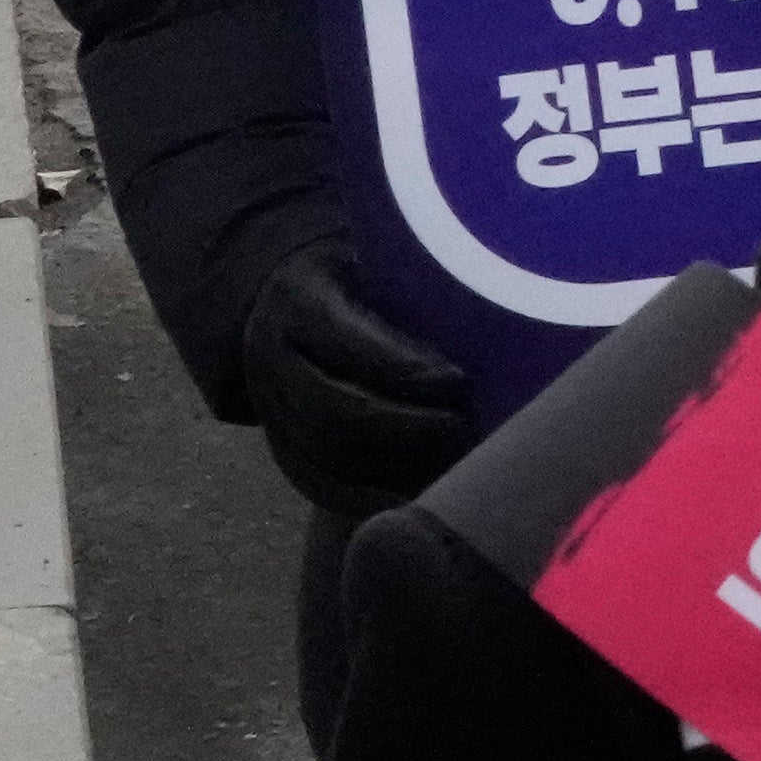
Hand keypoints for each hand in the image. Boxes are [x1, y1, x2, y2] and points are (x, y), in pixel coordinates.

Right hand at [236, 235, 478, 510]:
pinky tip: (408, 500)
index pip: (346, 343)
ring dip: (386, 466)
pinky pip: (313, 481)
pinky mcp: (278, 444)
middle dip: (403, 426)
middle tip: (462, 425)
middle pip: (332, 407)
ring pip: (320, 452)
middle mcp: (272, 357)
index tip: (457, 380)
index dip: (402, 368)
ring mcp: (269, 405)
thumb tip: (492, 294)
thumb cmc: (355, 277)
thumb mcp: (371, 259)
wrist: (279, 304)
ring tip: (447, 462)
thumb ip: (410, 279)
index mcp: (299, 301)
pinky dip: (362, 497)